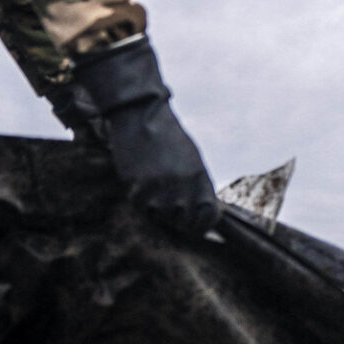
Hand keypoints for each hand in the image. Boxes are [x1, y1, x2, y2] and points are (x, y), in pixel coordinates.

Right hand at [60, 36, 219, 233]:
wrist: (141, 116)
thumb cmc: (167, 138)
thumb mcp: (192, 159)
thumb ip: (198, 186)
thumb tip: (203, 212)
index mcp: (200, 178)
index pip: (206, 218)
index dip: (200, 227)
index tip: (192, 227)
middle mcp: (184, 187)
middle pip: (181, 222)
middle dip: (173, 216)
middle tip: (164, 196)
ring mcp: (162, 188)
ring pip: (158, 216)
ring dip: (153, 205)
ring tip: (151, 181)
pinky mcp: (139, 187)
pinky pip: (139, 206)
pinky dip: (137, 196)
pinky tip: (138, 177)